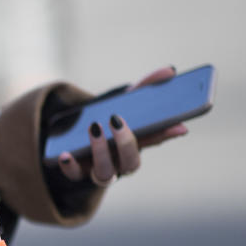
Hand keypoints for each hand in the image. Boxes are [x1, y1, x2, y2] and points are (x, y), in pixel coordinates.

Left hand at [57, 66, 188, 187]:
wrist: (75, 136)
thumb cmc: (108, 120)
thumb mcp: (125, 102)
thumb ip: (146, 87)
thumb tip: (169, 70)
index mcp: (136, 144)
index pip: (155, 141)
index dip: (166, 134)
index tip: (179, 126)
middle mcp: (120, 162)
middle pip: (130, 163)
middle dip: (126, 143)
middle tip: (116, 119)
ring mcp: (99, 169)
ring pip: (105, 173)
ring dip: (99, 152)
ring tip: (93, 127)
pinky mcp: (77, 172)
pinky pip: (75, 175)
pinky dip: (70, 166)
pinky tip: (65, 154)